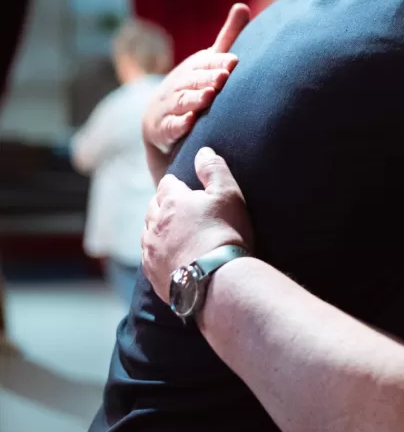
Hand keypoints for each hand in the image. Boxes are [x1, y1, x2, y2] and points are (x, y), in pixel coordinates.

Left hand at [141, 147, 253, 302]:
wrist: (217, 281)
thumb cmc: (225, 234)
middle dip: (164, 206)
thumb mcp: (227, 194)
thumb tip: (203, 151)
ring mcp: (151, 250)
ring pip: (148, 233)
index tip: (187, 189)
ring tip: (175, 234)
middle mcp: (154, 223)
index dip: (178, 185)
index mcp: (171, 200)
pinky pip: (149, 258)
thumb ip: (214, 169)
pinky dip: (158, 254)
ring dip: (158, 230)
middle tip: (181, 211)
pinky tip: (171, 257)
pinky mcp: (152, 274)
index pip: (167, 184)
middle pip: (153, 207)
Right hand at [143, 4, 250, 166]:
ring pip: (183, 101)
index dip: (219, 62)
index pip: (207, 63)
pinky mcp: (165, 128)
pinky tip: (189, 123)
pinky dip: (179, 125)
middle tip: (223, 77)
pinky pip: (171, 126)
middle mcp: (180, 83)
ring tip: (209, 96)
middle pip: (194, 80)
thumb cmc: (193, 84)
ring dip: (195, 99)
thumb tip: (242, 6)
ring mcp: (170, 105)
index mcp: (195, 67)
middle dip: (208, 78)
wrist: (159, 117)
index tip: (234, 61)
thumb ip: (227, 37)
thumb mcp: (208, 61)